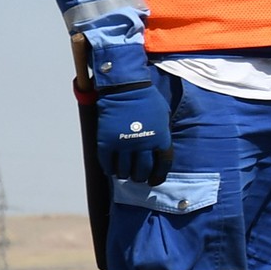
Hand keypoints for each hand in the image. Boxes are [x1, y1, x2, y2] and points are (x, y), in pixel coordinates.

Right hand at [90, 41, 171, 186]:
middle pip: (142, 171)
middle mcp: (143, 144)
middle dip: (141, 177)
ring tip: (125, 173)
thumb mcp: (164, 119)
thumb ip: (162, 137)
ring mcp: (123, 144)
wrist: (126, 88)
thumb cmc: (147, 101)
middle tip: (138, 177)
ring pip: (124, 171)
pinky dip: (110, 169)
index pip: (162, 166)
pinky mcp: (106, 142)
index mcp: (161, 139)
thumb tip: (159, 154)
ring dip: (125, 175)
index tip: (154, 181)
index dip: (158, 177)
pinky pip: (107, 163)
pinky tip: (112, 169)